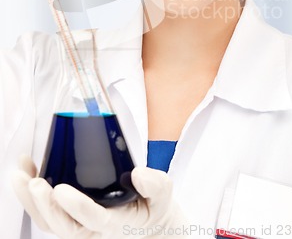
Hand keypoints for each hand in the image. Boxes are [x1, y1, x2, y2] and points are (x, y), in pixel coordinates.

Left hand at [12, 155, 188, 237]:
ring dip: (30, 201)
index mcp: (116, 224)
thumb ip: (156, 184)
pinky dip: (33, 196)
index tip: (61, 189)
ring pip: (50, 222)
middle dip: (44, 205)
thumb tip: (138, 173)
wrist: (150, 223)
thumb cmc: (154, 206)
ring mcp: (80, 224)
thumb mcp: (164, 193)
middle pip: (62, 226)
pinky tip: (27, 171)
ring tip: (19, 173)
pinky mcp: (71, 215)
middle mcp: (93, 229)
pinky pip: (48, 212)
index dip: (76, 206)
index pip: (93, 219)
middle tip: (33, 182)